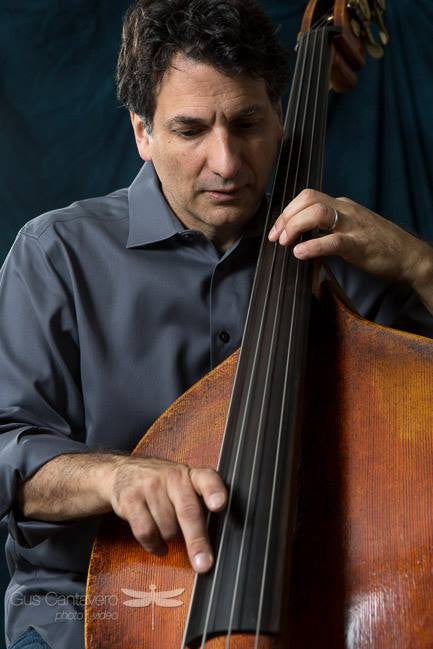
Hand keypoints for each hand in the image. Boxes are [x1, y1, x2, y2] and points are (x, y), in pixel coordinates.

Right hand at [108, 457, 226, 572]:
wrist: (124, 471)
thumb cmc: (163, 485)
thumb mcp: (184, 484)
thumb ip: (201, 503)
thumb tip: (218, 539)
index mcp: (190, 475)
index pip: (206, 479)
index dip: (214, 491)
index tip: (219, 505)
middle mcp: (172, 477)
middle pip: (188, 511)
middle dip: (197, 540)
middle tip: (204, 564)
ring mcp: (150, 486)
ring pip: (168, 528)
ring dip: (170, 537)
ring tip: (167, 529)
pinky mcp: (130, 499)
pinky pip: (146, 532)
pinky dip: (154, 545)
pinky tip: (159, 545)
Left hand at [267, 188, 428, 283]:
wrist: (409, 256)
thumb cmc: (378, 245)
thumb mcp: (349, 229)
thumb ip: (327, 229)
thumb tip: (299, 239)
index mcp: (341, 205)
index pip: (307, 197)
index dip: (286, 212)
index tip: (275, 231)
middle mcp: (345, 210)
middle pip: (307, 198)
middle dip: (286, 217)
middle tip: (276, 238)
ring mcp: (352, 225)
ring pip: (317, 213)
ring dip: (294, 226)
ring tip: (286, 243)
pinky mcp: (359, 245)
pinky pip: (332, 241)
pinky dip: (312, 246)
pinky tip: (299, 253)